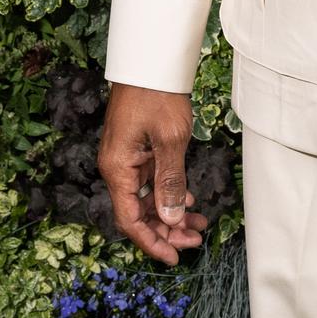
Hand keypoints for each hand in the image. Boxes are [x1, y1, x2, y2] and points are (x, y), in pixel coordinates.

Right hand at [98, 81, 212, 264]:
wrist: (150, 61)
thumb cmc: (157, 95)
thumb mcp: (169, 140)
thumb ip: (170, 181)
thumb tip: (170, 218)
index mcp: (118, 168)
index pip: (130, 219)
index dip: (152, 241)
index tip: (174, 256)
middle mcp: (118, 167)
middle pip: (139, 212)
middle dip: (167, 229)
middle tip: (195, 239)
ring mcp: (127, 158)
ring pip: (148, 198)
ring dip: (171, 213)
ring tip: (199, 223)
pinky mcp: (137, 149)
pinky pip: (152, 181)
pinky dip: (170, 193)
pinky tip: (189, 200)